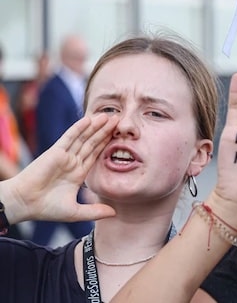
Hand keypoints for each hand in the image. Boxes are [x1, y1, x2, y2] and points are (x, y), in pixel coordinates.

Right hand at [2, 114, 117, 223]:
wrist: (24, 204)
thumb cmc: (46, 208)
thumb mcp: (76, 212)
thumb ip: (95, 211)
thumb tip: (114, 214)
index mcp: (78, 173)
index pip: (95, 155)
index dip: (107, 145)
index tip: (119, 136)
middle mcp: (72, 162)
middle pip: (92, 143)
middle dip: (105, 132)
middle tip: (119, 120)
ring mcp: (64, 156)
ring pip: (83, 138)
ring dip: (95, 126)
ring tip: (109, 116)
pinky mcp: (55, 152)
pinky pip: (70, 137)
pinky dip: (79, 128)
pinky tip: (89, 120)